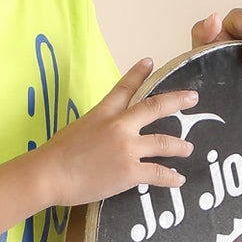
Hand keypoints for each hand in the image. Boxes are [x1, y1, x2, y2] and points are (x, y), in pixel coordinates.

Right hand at [36, 58, 198, 206]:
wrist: (48, 174)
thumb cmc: (55, 156)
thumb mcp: (77, 129)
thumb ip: (96, 127)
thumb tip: (104, 136)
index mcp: (103, 112)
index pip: (124, 87)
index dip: (139, 73)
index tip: (149, 62)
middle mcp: (119, 125)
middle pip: (155, 107)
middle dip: (177, 101)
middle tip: (193, 98)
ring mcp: (127, 148)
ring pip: (164, 142)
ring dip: (179, 146)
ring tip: (188, 148)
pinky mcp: (130, 171)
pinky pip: (158, 173)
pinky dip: (171, 177)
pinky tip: (179, 179)